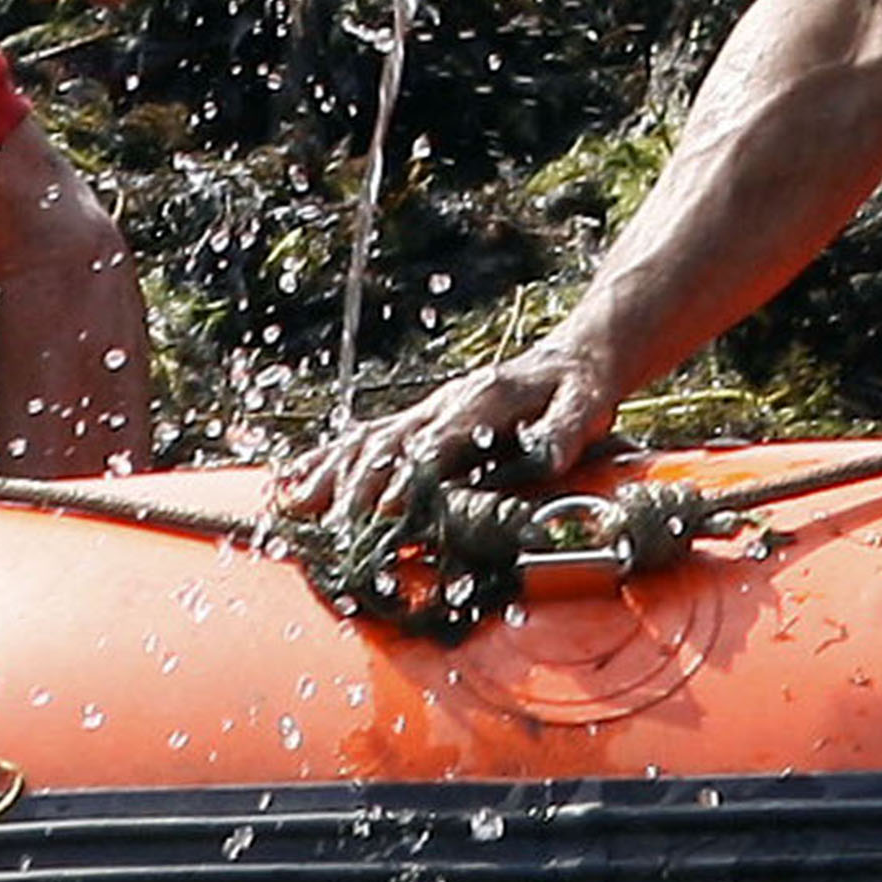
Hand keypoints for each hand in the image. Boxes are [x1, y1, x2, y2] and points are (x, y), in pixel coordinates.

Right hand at [276, 336, 620, 531]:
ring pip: (366, 442)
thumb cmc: (578, 388)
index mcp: (481, 399)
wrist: (571, 357)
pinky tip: (295, 480)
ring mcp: (426, 413)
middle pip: (388, 445)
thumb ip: (567, 429)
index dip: (411, 473)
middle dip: (356, 485)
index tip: (388, 505)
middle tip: (331, 524)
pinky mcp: (419, 423)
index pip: (437, 441)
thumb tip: (552, 455)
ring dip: (330, 474)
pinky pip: (363, 440)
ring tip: (296, 505)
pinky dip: (327, 460)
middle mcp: (443, 404)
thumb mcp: (586, 404)